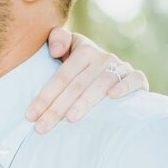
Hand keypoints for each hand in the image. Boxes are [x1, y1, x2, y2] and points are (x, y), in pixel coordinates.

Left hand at [29, 28, 148, 132]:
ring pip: (101, 85)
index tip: (30, 116)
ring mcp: (120, 68)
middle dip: (57, 107)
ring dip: (85, 102)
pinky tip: (113, 97)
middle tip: (42, 127)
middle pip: (76, 85)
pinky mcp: (137, 78)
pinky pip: (134, 80)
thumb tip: (56, 50)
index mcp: (84, 50)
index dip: (44, 96)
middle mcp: (102, 57)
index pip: (61, 76)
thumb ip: (58, 40)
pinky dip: (125, 86)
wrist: (115, 70)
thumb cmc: (83, 66)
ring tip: (70, 119)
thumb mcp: (70, 49)